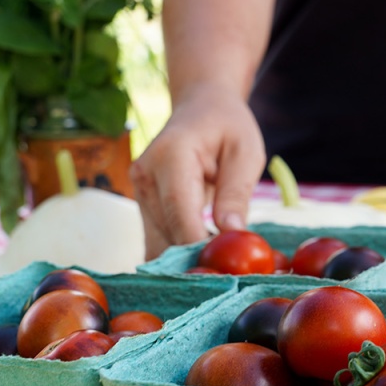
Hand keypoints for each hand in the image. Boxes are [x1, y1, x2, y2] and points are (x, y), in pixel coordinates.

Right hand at [129, 85, 266, 258]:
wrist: (200, 107)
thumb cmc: (227, 126)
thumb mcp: (246, 152)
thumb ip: (236, 193)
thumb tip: (232, 235)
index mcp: (171, 156)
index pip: (179, 213)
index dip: (199, 248)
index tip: (226, 272)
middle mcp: (145, 175)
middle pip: (165, 236)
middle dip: (195, 262)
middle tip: (229, 278)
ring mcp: (139, 192)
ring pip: (158, 245)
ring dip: (186, 261)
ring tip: (219, 267)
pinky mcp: (143, 205)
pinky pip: (157, 240)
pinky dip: (178, 255)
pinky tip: (203, 259)